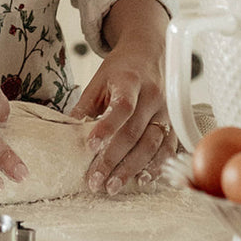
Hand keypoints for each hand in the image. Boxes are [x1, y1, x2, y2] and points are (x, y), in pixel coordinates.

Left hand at [69, 0, 175, 194]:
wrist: (150, 53)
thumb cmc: (121, 69)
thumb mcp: (98, 79)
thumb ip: (85, 105)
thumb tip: (66, 134)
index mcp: (130, 82)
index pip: (121, 107)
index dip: (106, 128)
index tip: (90, 148)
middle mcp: (152, 97)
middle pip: (134, 133)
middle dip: (114, 160)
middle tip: (96, 181)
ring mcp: (166, 111)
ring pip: (152, 145)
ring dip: (132, 169)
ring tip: (113, 186)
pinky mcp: (174, 122)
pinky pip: (168, 148)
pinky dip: (157, 166)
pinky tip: (143, 180)